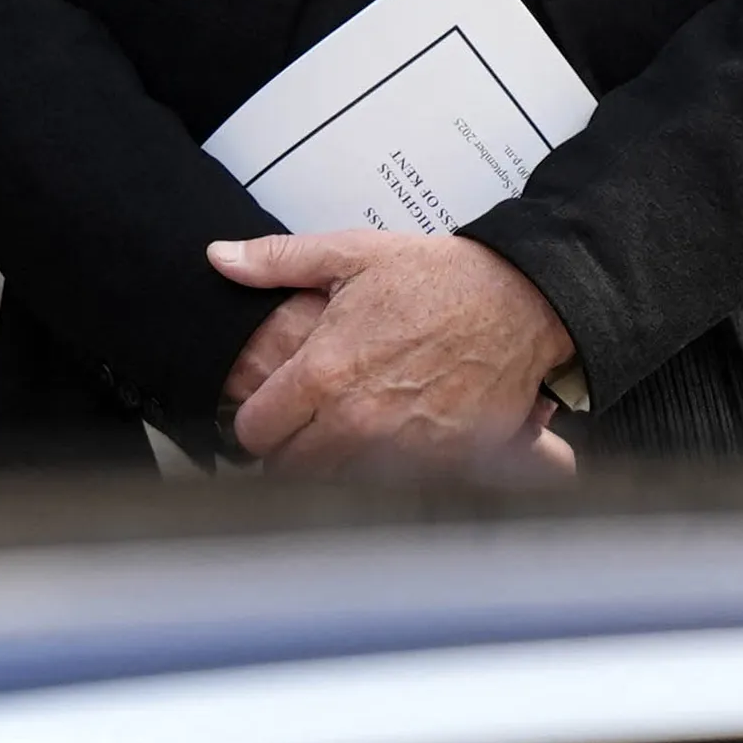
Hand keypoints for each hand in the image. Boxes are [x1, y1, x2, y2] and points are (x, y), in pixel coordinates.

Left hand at [209, 230, 578, 476]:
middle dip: (288, 451)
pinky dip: (386, 474)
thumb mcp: (349, 255)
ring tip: (343, 434)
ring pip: (339, 485)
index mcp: (324, 373)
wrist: (521, 302)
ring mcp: (402, 449)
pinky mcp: (443, 464)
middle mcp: (359, 420)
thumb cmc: (439, 279)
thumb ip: (277, 262)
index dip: (253, 425)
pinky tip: (388, 444)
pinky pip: (394, 488)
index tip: (265, 415)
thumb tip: (222, 259)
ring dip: (334, 466)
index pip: (255, 433)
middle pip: (291, 469)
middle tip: (300, 428)